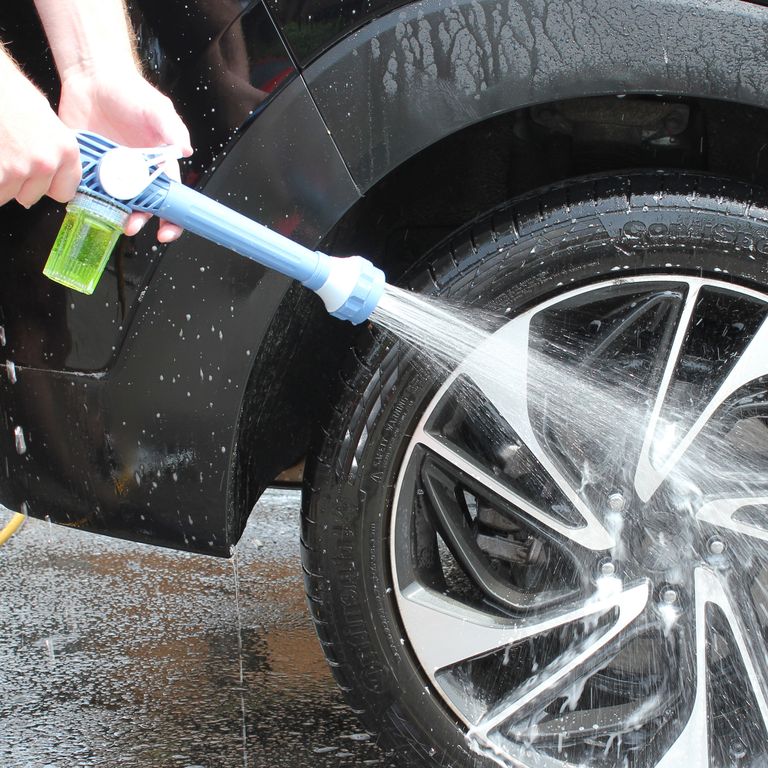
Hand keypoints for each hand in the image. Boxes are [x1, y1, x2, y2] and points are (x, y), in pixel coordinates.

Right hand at [0, 72, 80, 207]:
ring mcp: (18, 168)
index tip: (38, 180)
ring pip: (7, 195)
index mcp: (66, 150)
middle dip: (19, 184)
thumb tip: (51, 173)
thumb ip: (53, 151)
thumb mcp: (46, 120)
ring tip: (0, 152)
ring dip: (0, 181)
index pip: (63, 193)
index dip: (47, 187)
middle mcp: (46, 163)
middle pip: (32, 197)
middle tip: (9, 158)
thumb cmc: (10, 91)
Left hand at [58, 69, 192, 241]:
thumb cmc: (129, 92)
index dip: (171, 218)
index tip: (166, 231)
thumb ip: (172, 129)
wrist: (92, 78)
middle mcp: (136, 175)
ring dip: (113, 214)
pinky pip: (88, 190)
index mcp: (158, 166)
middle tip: (131, 225)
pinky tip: (85, 202)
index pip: (170, 198)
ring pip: (115, 203)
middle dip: (139, 220)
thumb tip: (186, 150)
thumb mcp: (156, 109)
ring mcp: (111, 174)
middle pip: (142, 207)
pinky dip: (86, 199)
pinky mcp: (88, 169)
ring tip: (109, 217)